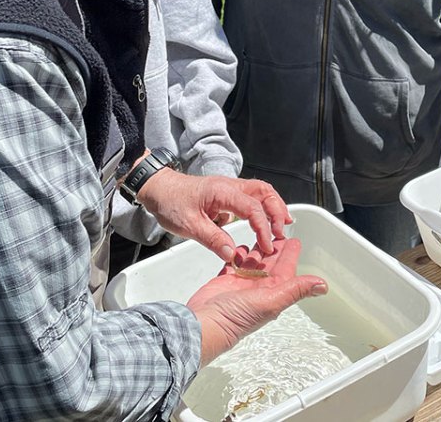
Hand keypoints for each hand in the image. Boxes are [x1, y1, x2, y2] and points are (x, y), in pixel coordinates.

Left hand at [135, 169, 291, 262]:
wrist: (158, 188)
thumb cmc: (170, 202)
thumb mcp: (189, 225)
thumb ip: (213, 239)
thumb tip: (233, 255)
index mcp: (222, 192)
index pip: (252, 208)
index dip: (263, 227)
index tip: (267, 245)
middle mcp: (230, 186)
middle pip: (264, 192)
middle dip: (277, 211)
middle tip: (282, 232)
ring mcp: (229, 188)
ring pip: (260, 192)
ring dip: (273, 207)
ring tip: (281, 225)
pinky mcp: (226, 194)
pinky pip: (251, 197)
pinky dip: (262, 208)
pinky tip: (262, 222)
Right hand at [188, 237, 326, 363]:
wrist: (203, 324)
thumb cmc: (235, 318)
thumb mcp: (270, 301)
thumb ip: (295, 290)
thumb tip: (322, 286)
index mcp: (272, 292)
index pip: (285, 269)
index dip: (290, 254)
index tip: (294, 240)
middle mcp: (258, 288)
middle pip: (269, 263)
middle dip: (274, 247)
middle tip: (277, 230)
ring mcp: (241, 285)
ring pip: (253, 262)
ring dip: (257, 249)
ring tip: (260, 234)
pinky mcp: (224, 282)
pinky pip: (234, 265)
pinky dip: (237, 256)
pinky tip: (240, 248)